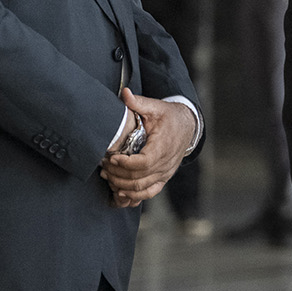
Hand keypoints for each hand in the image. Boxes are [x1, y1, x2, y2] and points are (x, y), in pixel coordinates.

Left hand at [100, 89, 196, 207]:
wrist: (188, 126)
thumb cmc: (170, 117)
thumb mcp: (156, 107)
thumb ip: (139, 102)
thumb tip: (125, 93)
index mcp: (163, 147)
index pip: (144, 163)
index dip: (126, 164)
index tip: (112, 158)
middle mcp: (166, 164)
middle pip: (139, 178)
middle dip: (117, 175)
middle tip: (103, 166)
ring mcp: (165, 173)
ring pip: (141, 189)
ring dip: (121, 186)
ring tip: (107, 176)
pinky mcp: (163, 178)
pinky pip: (148, 193)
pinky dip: (133, 197)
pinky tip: (119, 192)